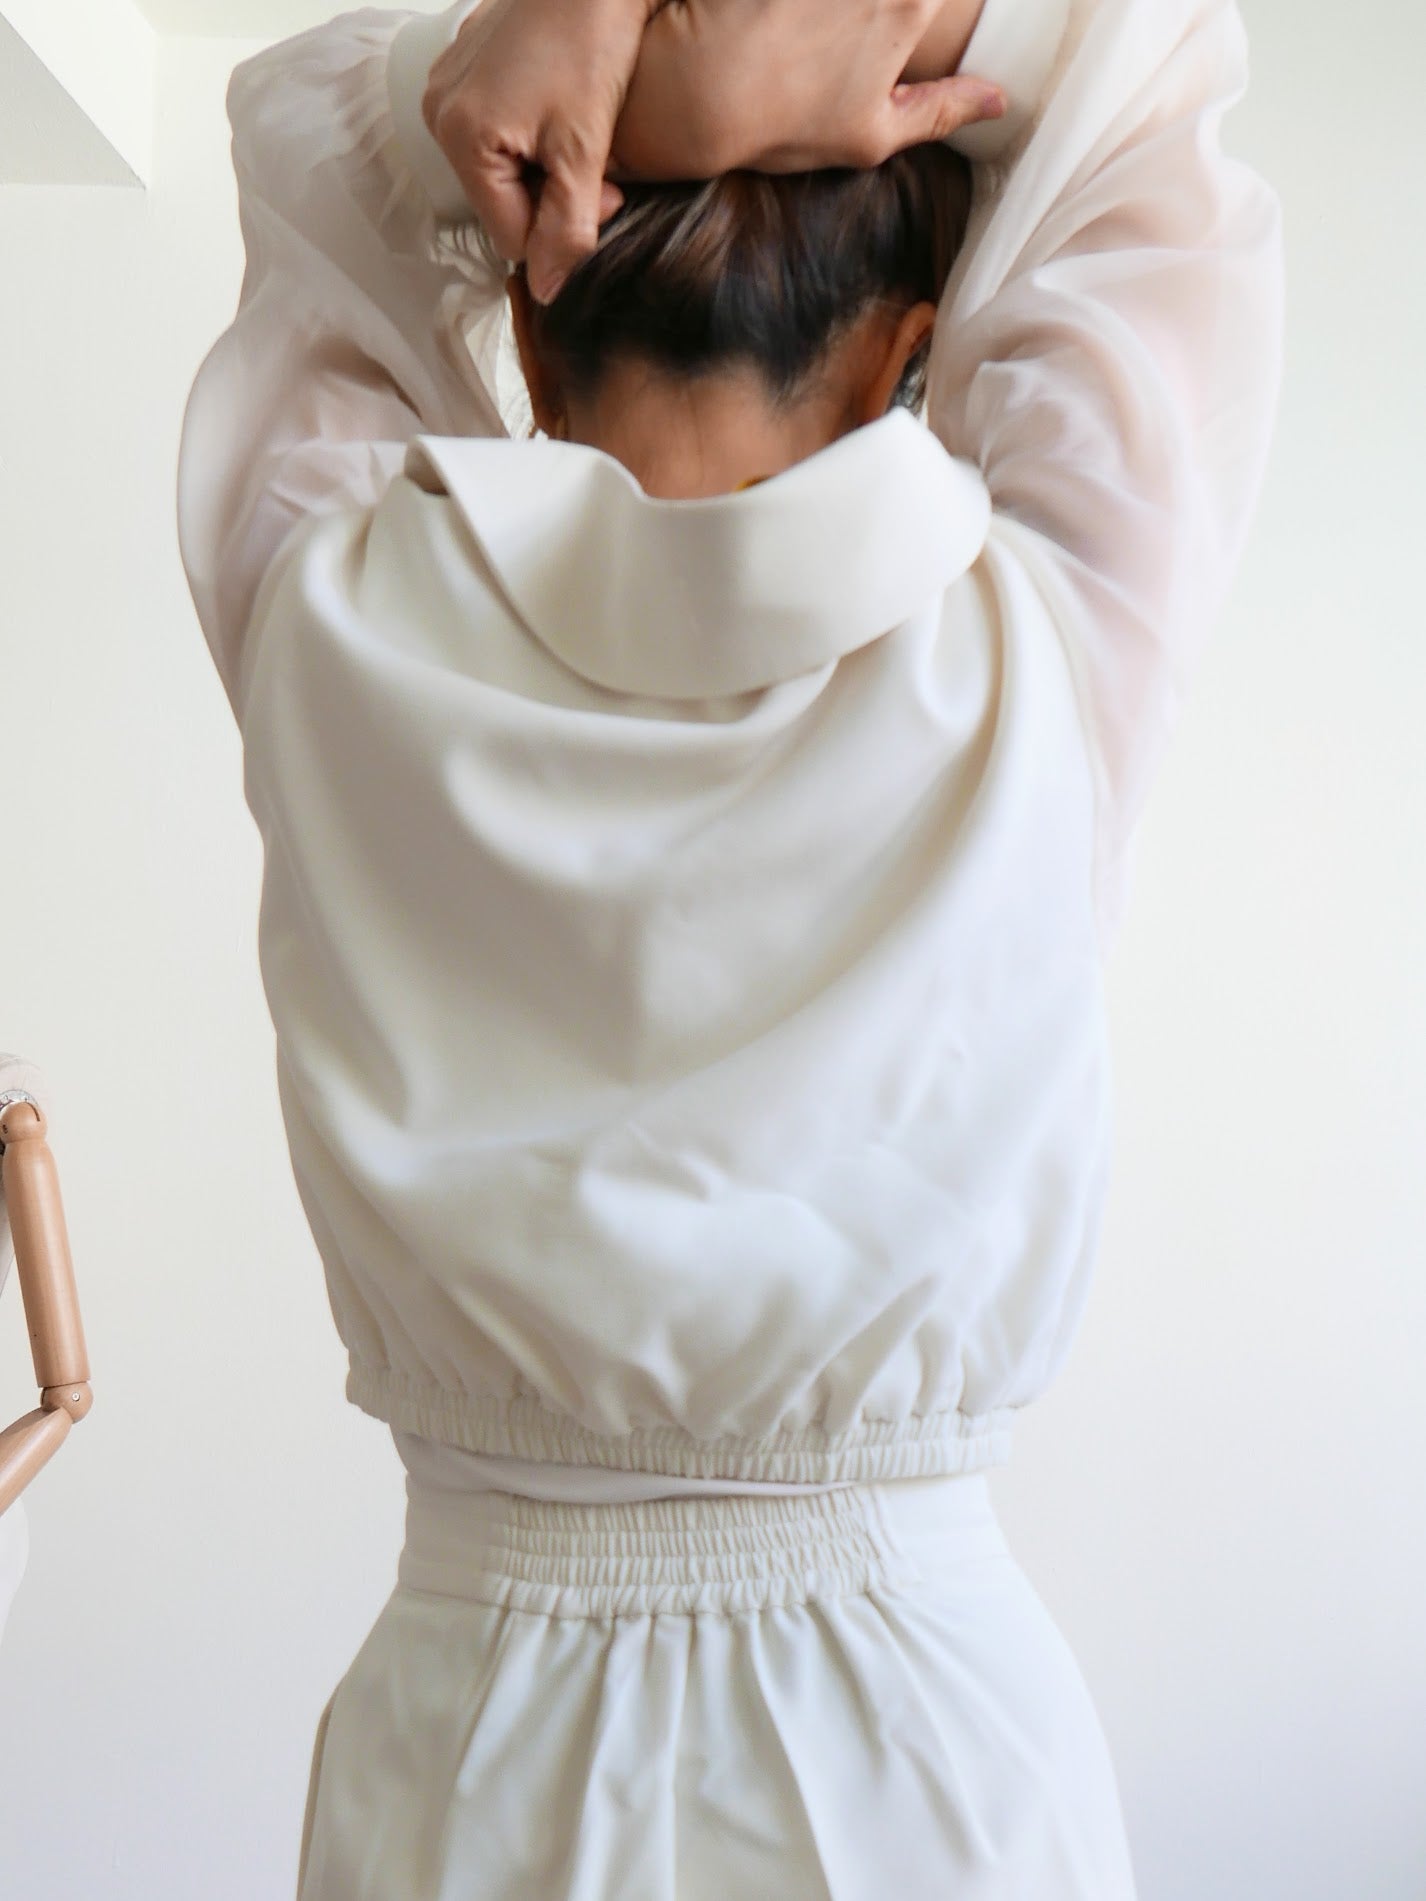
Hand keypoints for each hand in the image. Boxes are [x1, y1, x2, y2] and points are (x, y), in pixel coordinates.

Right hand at [421, 0, 656, 303]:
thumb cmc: (592, 45)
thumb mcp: (584, 152)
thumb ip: (568, 230)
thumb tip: (548, 295)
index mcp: (461, 137)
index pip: (508, 235)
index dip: (559, 227)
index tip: (600, 191)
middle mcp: (439, 112)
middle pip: (500, 200)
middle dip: (549, 195)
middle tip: (593, 161)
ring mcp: (445, 85)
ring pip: (498, 167)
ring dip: (541, 165)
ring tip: (577, 129)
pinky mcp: (460, 65)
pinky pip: (492, 127)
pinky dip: (528, 130)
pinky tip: (559, 102)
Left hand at [611, 0, 1004, 179]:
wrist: (695, 91)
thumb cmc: (785, 124)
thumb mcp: (873, 134)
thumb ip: (942, 110)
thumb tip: (999, 99)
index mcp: (911, 2)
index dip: (929, 13)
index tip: (917, 28)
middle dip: (891, 11)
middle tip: (856, 40)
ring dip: (843, 9)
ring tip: (825, 30)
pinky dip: (803, 3)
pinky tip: (789, 16)